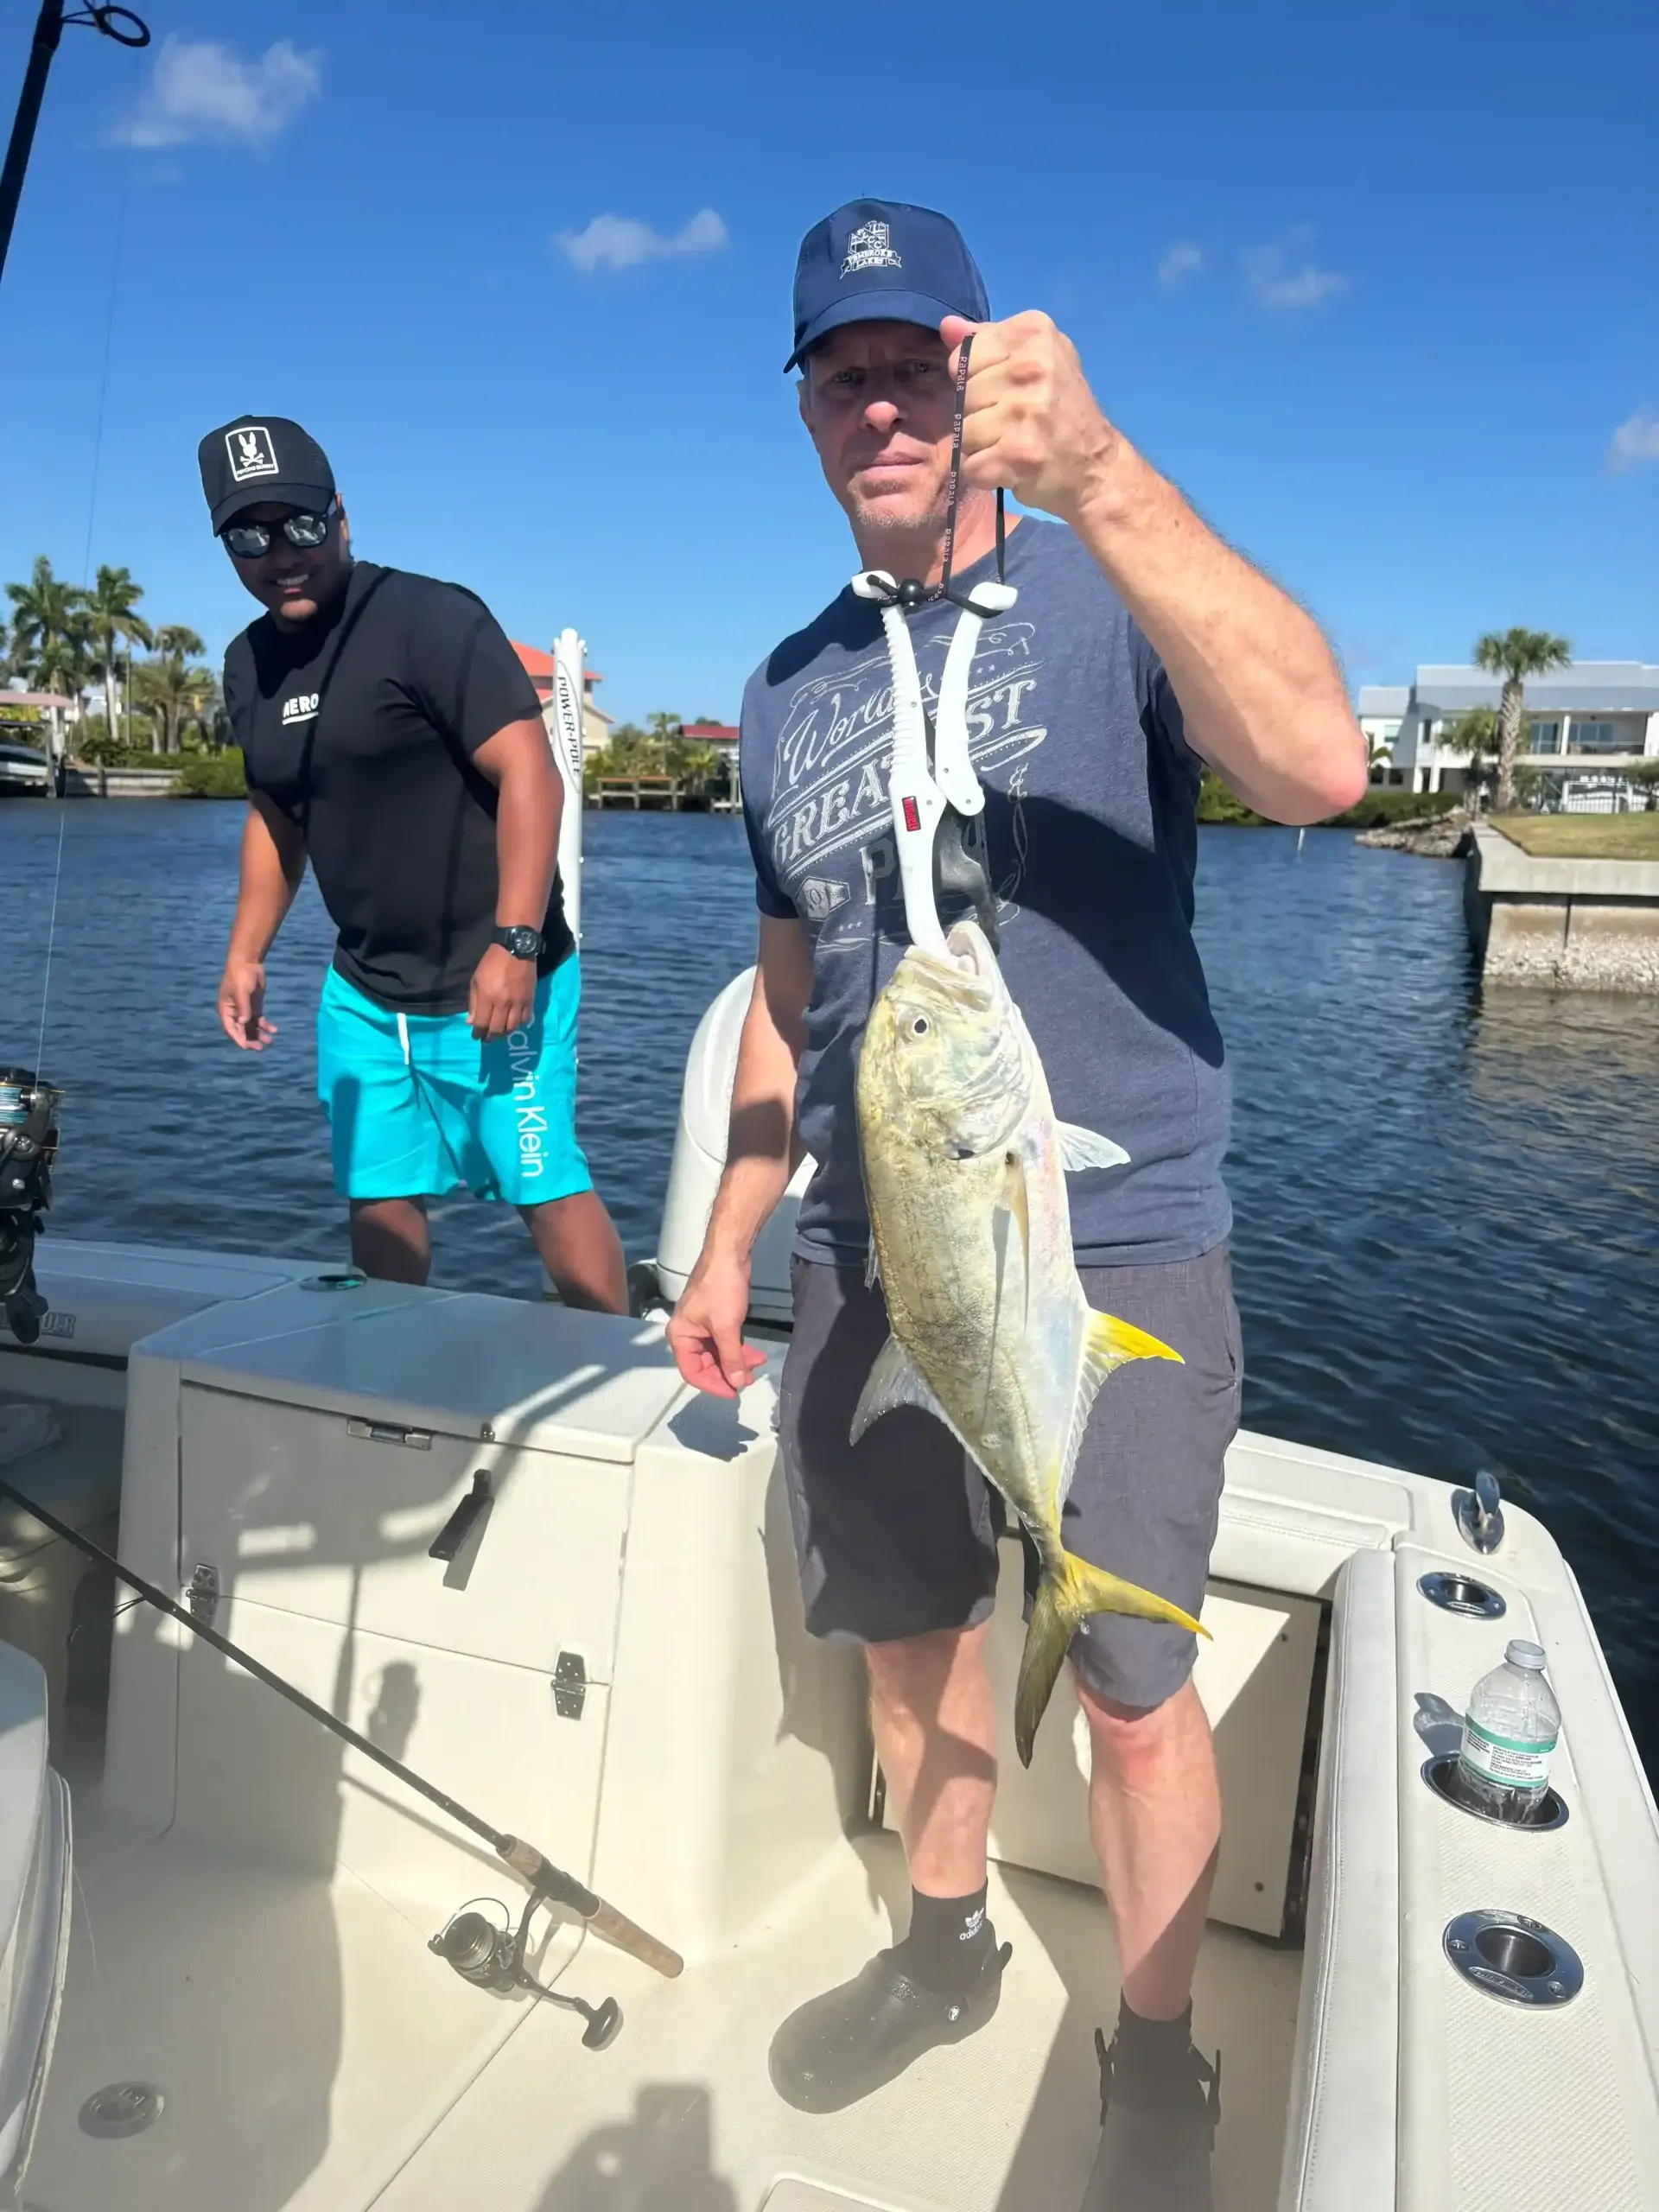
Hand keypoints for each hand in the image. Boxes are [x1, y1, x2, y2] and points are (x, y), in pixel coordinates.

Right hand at [217, 956, 275, 1049]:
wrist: (248, 962)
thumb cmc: (240, 975)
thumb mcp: (242, 991)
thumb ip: (243, 1007)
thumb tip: (244, 1022)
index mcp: (225, 1010)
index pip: (230, 1028)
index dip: (238, 1039)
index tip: (247, 1047)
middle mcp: (234, 1012)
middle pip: (241, 1030)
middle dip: (250, 1040)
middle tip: (261, 1047)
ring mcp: (245, 1010)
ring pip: (251, 1027)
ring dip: (259, 1034)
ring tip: (270, 1041)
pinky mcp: (254, 1006)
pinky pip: (259, 1020)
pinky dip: (265, 1026)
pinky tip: (273, 1030)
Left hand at [468, 943, 535, 1041]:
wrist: (516, 949)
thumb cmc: (491, 963)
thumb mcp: (476, 980)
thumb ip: (474, 1002)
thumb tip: (471, 1022)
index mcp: (487, 996)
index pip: (482, 1023)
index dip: (478, 1033)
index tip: (476, 1036)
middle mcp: (503, 1002)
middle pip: (497, 1029)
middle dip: (490, 1037)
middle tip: (487, 1039)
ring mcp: (518, 1002)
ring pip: (512, 1027)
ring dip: (505, 1033)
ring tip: (500, 1032)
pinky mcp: (530, 999)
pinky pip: (525, 1019)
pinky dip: (518, 1024)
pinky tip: (513, 1022)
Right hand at [666, 1247, 767, 1398]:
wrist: (729, 1254)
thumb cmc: (721, 1290)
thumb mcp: (727, 1328)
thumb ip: (732, 1358)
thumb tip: (739, 1384)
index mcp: (680, 1336)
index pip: (692, 1372)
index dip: (713, 1385)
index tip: (734, 1393)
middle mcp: (687, 1334)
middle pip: (706, 1365)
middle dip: (729, 1372)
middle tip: (750, 1379)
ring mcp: (701, 1327)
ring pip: (718, 1354)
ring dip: (737, 1361)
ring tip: (758, 1365)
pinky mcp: (715, 1319)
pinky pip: (725, 1342)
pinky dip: (739, 1349)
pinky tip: (755, 1354)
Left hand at [941, 310, 1117, 523]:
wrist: (1096, 465)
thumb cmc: (1060, 408)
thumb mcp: (1034, 359)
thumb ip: (987, 341)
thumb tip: (948, 326)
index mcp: (1034, 333)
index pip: (965, 357)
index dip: (976, 380)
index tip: (1006, 390)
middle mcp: (1032, 366)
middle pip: (964, 395)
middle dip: (980, 415)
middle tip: (1013, 423)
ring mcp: (1027, 410)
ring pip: (965, 432)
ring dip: (981, 448)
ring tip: (1012, 444)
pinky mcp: (1020, 452)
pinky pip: (972, 465)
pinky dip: (985, 474)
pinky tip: (1011, 467)